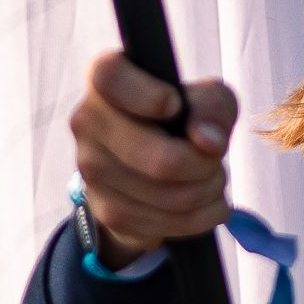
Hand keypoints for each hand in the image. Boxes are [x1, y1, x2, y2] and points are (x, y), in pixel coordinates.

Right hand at [69, 51, 234, 267]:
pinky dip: (201, 217)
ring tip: (214, 179)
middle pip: (162, 161)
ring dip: (209, 192)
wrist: (151, 164)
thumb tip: (207, 142)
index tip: (174, 104)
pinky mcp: (107, 211)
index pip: (109, 78)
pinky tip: (205, 203)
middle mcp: (87, 123)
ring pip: (171, 198)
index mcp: (104, 81)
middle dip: (206, 166)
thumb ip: (212, 107)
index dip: (147, 96)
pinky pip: (168, 224)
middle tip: (216, 158)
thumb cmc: (183, 117)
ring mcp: (91, 171)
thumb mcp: (206, 98)